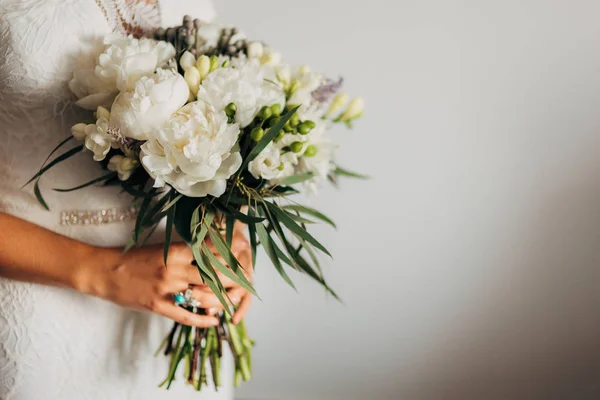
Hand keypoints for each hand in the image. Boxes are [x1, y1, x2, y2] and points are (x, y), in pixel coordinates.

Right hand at [83, 231, 252, 326]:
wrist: (105, 271)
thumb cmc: (135, 258)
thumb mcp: (162, 249)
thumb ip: (185, 251)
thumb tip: (211, 251)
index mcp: (175, 252)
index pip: (210, 252)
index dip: (230, 254)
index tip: (244, 254)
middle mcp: (174, 270)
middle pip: (212, 275)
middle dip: (232, 279)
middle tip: (246, 281)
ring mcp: (166, 289)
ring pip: (202, 297)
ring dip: (221, 301)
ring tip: (233, 302)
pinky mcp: (157, 306)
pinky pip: (185, 316)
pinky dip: (202, 320)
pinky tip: (214, 322)